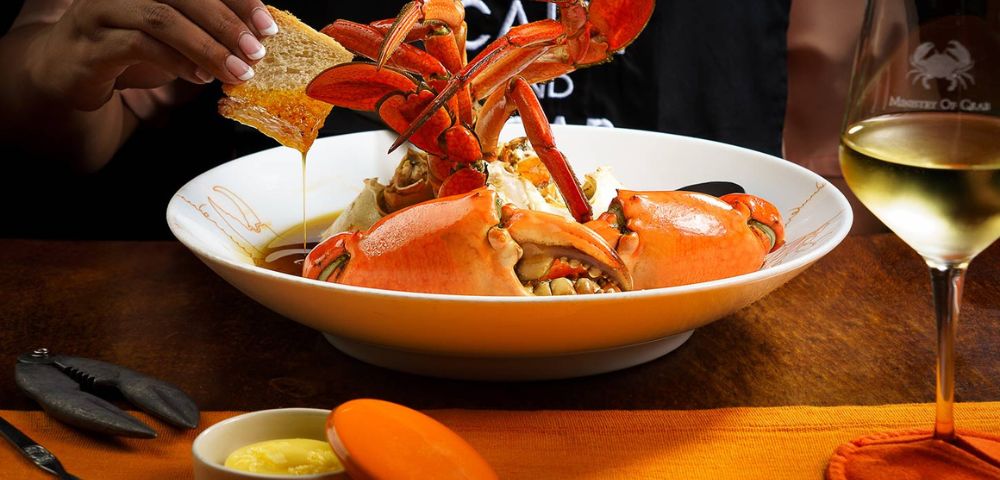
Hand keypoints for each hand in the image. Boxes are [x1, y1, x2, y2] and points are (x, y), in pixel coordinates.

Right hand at [27, 0, 278, 109]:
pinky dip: (176, 62)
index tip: (267, 25)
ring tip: (236, 71)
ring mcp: (102, 10)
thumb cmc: (129, 47)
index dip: (238, 0)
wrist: (68, 71)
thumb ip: (208, 28)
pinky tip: (199, 78)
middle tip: (256, 52)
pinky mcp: (91, 42)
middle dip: (226, 23)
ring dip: (206, 47)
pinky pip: (138, 45)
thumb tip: (259, 37)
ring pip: (161, 18)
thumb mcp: (175, 33)